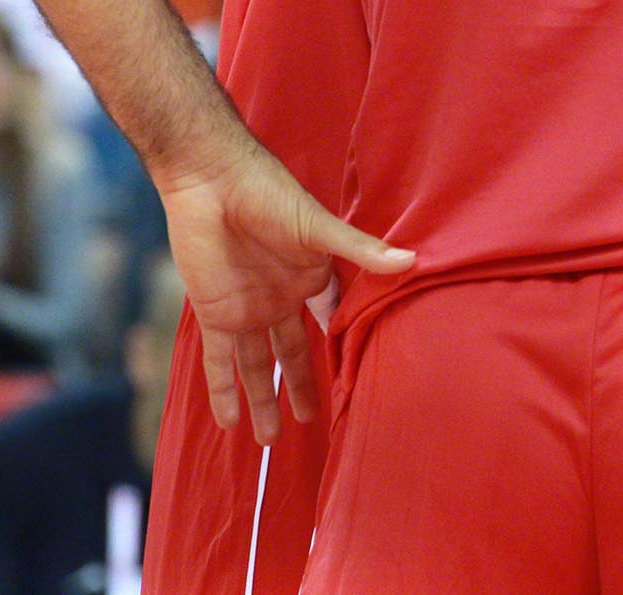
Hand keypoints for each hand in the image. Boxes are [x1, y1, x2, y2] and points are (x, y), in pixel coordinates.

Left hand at [159, 140, 413, 444]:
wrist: (211, 181)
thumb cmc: (270, 194)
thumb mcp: (317, 226)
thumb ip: (359, 250)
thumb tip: (411, 261)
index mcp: (312, 278)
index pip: (331, 321)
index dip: (342, 349)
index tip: (358, 382)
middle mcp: (282, 300)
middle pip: (294, 355)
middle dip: (301, 389)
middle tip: (313, 423)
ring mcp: (248, 310)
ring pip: (257, 366)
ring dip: (263, 401)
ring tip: (270, 441)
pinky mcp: (215, 315)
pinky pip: (219, 362)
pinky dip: (222, 391)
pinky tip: (228, 423)